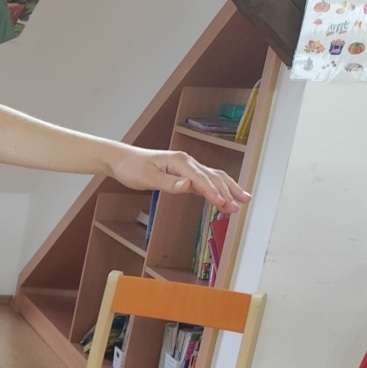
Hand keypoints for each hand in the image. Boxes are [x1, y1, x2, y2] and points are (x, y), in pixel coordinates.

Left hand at [109, 147, 248, 210]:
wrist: (122, 160)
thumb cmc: (132, 168)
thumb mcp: (147, 177)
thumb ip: (168, 183)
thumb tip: (188, 186)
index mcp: (180, 162)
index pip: (202, 178)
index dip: (213, 192)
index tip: (223, 204)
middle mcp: (187, 162)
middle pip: (214, 177)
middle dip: (228, 192)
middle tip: (239, 207)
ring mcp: (187, 167)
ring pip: (214, 177)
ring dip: (229, 189)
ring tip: (244, 200)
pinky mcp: (184, 174)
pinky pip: (205, 181)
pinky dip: (217, 189)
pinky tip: (225, 197)